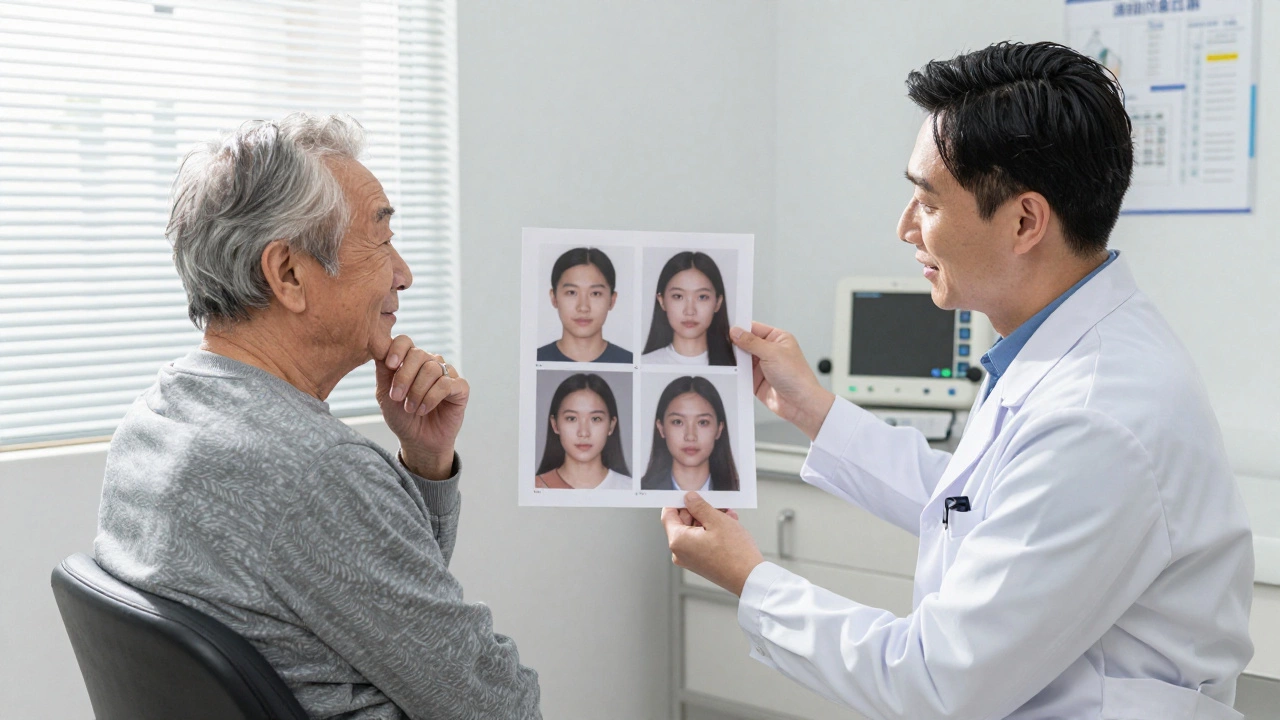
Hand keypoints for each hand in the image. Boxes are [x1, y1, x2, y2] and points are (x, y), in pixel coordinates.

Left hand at [374, 335, 469, 479]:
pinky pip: (446, 384)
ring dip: (417, 391)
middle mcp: (430, 363)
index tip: (390, 365)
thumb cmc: (401, 417)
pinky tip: (423, 409)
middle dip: (404, 376)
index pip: (405, 341)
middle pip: (418, 354)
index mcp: (411, 361)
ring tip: (410, 408)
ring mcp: (447, 374)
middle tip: (396, 397)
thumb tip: (379, 347)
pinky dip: (431, 397)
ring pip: (432, 369)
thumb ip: (383, 371)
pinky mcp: (460, 388)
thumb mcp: (385, 394)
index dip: (397, 349)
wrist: (417, 441)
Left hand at [662, 493, 763, 596]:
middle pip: (682, 522)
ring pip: (695, 531)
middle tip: (715, 503)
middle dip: (699, 510)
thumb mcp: (717, 521)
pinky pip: (701, 541)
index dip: (678, 501)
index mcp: (678, 541)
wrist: (749, 578)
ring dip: (709, 520)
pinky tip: (728, 525)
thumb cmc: (735, 553)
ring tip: (727, 514)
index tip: (689, 494)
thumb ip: (699, 506)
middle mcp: (680, 553)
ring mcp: (690, 560)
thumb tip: (689, 498)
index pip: (668, 515)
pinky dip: (712, 531)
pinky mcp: (701, 563)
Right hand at [730, 322, 834, 440]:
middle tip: (722, 344)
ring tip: (725, 358)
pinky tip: (729, 370)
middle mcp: (769, 351)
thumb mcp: (772, 353)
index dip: (741, 327)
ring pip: (741, 358)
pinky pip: (741, 373)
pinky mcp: (755, 380)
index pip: (754, 328)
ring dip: (735, 359)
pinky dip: (735, 372)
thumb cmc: (796, 377)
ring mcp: (762, 365)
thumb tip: (736, 332)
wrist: (799, 403)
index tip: (726, 328)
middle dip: (735, 344)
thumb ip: (751, 342)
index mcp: (777, 338)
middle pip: (745, 343)